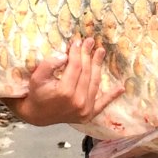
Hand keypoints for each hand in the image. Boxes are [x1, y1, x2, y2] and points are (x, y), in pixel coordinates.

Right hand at [0, 37, 123, 125]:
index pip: (75, 66)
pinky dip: (112, 96)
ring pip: (95, 82)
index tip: (77, 41)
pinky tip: (121, 88)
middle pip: (86, 72)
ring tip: (100, 51)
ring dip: (98, 66)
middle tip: (90, 41)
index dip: (77, 52)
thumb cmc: (37, 94)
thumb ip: (48, 65)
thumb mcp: (36, 77)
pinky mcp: (89, 115)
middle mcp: (78, 101)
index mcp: (65, 92)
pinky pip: (103, 104)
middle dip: (88, 55)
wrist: (37, 116)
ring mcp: (85, 110)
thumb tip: (64, 55)